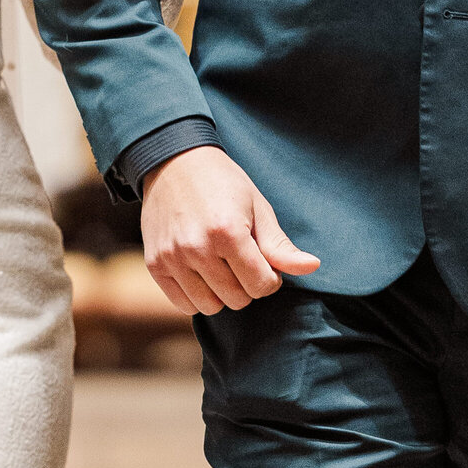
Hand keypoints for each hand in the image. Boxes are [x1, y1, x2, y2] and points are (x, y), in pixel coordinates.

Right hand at [141, 147, 320, 314]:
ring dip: (221, 292)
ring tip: (220, 264)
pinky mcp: (155, 264)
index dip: (269, 277)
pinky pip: (183, 304)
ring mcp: (172, 258)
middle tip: (241, 257)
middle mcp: (197, 248)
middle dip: (246, 284)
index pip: (261, 286)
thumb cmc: (222, 182)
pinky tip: (200, 270)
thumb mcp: (257, 206)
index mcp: (228, 231)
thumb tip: (312, 267)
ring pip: (210, 307)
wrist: (174, 160)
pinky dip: (196, 295)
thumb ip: (280, 245)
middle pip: (237, 300)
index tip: (263, 258)